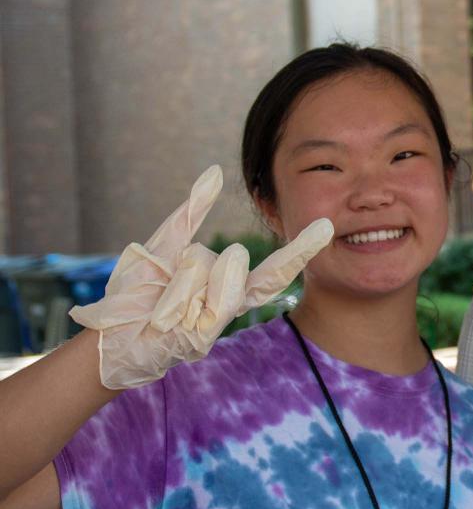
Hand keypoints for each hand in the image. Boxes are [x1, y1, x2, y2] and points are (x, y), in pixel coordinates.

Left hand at [69, 166, 332, 388]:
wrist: (110, 335)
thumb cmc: (139, 293)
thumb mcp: (164, 244)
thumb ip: (192, 212)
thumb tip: (215, 171)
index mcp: (229, 285)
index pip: (276, 268)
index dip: (300, 249)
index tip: (325, 226)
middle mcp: (231, 303)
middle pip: (233, 260)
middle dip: (200, 267)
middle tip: (168, 293)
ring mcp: (220, 321)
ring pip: (213, 269)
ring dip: (179, 277)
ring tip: (159, 302)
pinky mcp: (206, 337)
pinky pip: (206, 295)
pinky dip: (182, 292)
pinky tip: (167, 315)